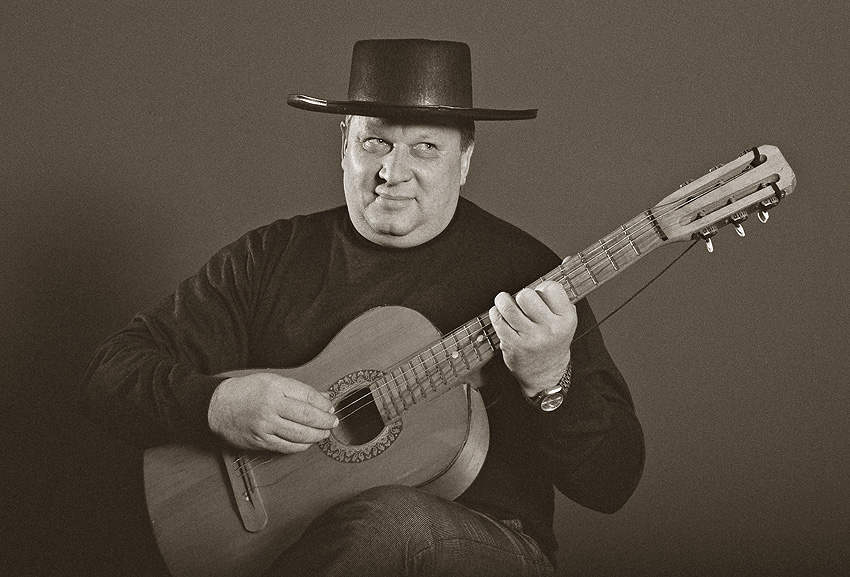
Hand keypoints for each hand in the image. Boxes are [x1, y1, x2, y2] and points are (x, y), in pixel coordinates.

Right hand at [208, 372, 337, 452]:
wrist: (216, 406)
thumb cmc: (246, 391)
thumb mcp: (271, 381)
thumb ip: (297, 390)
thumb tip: (323, 398)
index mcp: (275, 387)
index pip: (308, 396)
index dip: (324, 404)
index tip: (331, 407)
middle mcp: (271, 406)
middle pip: (307, 416)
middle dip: (325, 421)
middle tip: (333, 422)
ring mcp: (265, 426)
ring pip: (300, 434)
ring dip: (317, 435)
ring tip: (324, 433)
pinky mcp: (260, 441)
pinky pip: (287, 447)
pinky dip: (301, 446)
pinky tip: (307, 442)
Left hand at [489, 280, 576, 396]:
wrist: (546, 373)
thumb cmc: (554, 340)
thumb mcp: (565, 317)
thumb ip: (563, 290)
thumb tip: (568, 259)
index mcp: (566, 319)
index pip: (550, 287)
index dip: (542, 288)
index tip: (540, 296)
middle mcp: (550, 329)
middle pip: (527, 294)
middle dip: (522, 295)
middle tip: (522, 303)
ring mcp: (531, 338)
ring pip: (509, 306)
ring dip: (503, 300)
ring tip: (504, 302)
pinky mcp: (513, 345)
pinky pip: (498, 320)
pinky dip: (495, 313)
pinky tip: (500, 315)